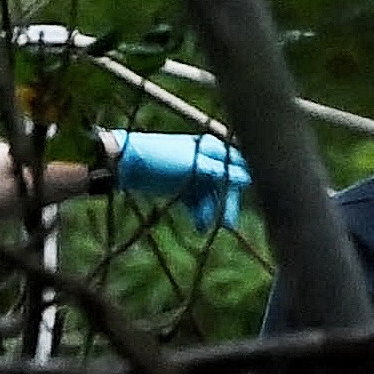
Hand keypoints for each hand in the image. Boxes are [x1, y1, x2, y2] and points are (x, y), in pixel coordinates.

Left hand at [105, 129, 249, 229]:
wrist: (125, 164)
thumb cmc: (160, 158)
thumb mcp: (193, 165)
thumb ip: (220, 172)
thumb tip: (248, 178)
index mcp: (210, 147)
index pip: (237, 166)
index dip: (240, 184)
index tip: (243, 202)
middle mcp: (206, 159)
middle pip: (225, 185)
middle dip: (224, 203)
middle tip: (226, 224)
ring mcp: (195, 174)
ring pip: (212, 196)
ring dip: (212, 211)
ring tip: (205, 226)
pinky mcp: (183, 187)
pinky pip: (198, 203)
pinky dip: (200, 213)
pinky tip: (200, 226)